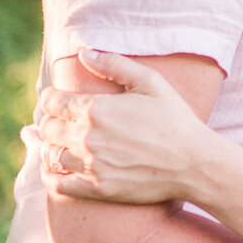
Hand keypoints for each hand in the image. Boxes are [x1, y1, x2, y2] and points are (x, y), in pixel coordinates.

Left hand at [37, 50, 212, 204]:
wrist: (194, 163)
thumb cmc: (175, 119)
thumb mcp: (150, 82)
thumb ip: (114, 64)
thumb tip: (84, 53)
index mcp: (95, 109)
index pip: (51, 101)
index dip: (50, 98)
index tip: (57, 100)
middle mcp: (87, 138)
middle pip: (47, 128)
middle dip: (50, 121)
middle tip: (59, 121)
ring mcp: (91, 166)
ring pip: (51, 155)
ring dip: (52, 147)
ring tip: (60, 144)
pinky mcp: (98, 189)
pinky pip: (59, 184)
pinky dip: (51, 176)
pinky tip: (55, 171)